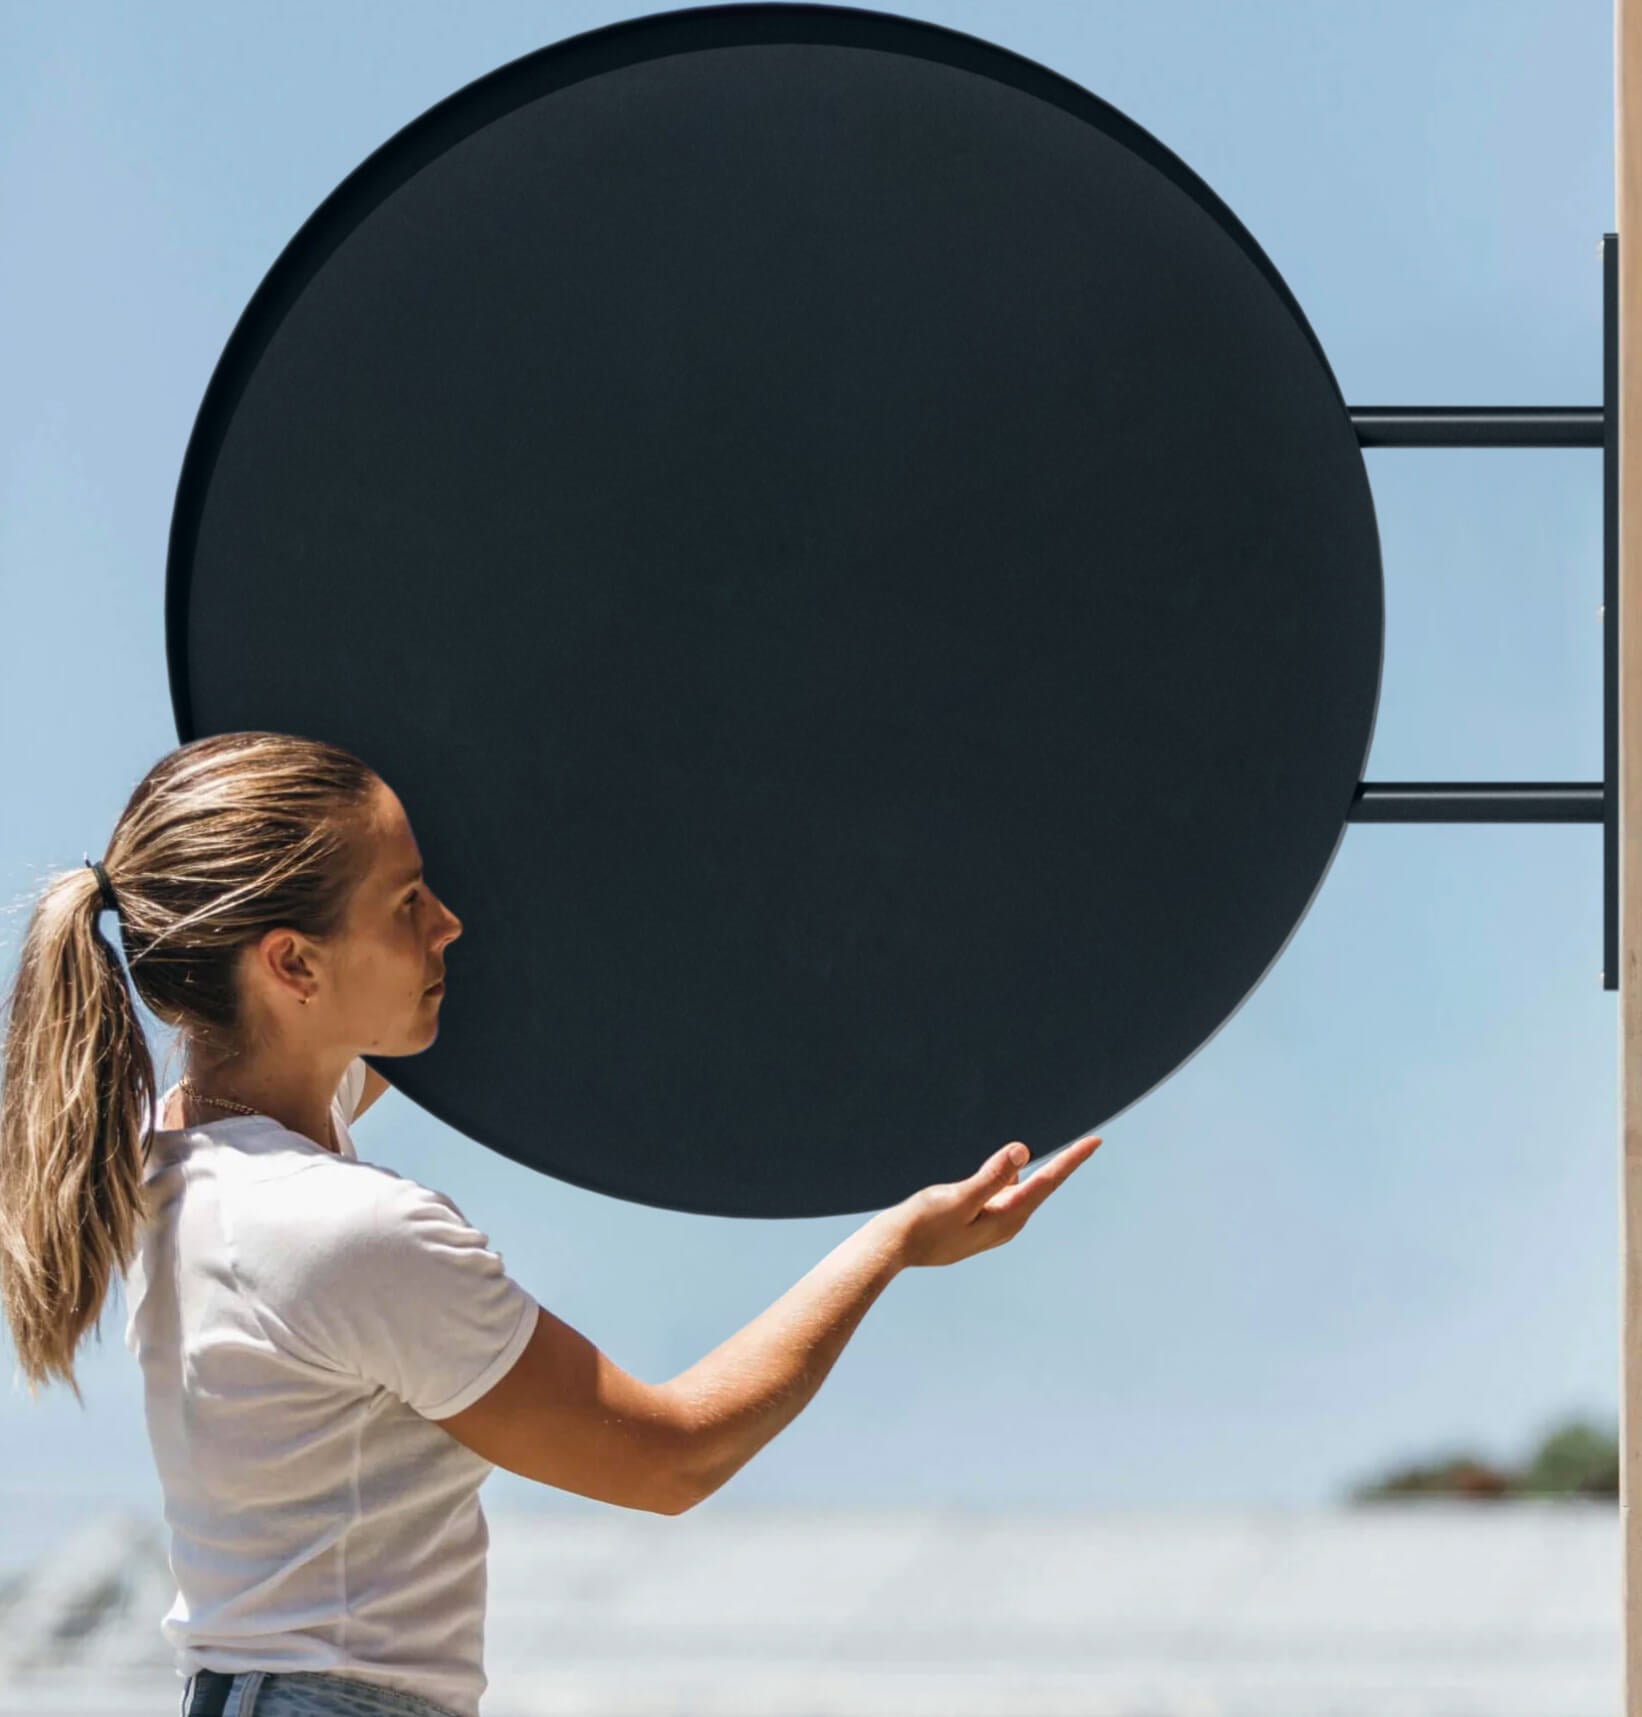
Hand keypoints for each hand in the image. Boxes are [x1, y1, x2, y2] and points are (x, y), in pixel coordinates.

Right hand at [888, 1134, 1101, 1268]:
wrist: (894, 1248)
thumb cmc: (924, 1223)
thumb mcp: (959, 1196)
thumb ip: (991, 1174)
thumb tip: (1023, 1151)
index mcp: (1008, 1218)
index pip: (1048, 1181)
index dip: (1072, 1159)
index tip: (1096, 1141)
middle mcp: (1007, 1223)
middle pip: (1034, 1183)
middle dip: (1045, 1163)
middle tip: (1068, 1144)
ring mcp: (992, 1224)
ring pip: (1009, 1185)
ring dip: (1002, 1173)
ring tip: (969, 1184)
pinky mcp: (977, 1221)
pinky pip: (994, 1191)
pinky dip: (990, 1179)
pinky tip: (961, 1188)